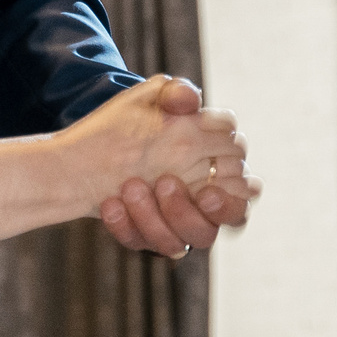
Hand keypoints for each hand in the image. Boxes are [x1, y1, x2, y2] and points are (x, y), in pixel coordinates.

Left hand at [66, 76, 258, 257]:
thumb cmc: (137, 119)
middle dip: (190, 211)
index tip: (206, 190)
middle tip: (164, 182)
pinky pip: (144, 244)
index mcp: (219, 170)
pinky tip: (111, 204)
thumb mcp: (153, 98)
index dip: (232, 197)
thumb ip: (176, 93)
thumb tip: (189, 100)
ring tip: (130, 186)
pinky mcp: (149, 235)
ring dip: (158, 218)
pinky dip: (127, 226)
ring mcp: (177, 222)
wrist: (90, 143)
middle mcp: (205, 203)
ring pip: (186, 241)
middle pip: (218, 226)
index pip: (245, 192)